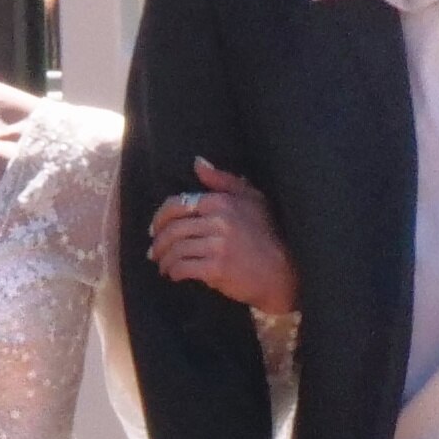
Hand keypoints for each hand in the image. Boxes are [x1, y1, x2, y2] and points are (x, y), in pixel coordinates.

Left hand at [147, 156, 298, 314]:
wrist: (284, 271)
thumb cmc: (269, 234)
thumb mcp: (252, 198)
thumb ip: (223, 181)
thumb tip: (197, 163)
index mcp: (222, 202)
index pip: (177, 205)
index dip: (160, 217)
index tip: (155, 229)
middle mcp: (218, 221)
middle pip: (173, 229)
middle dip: (158, 242)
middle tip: (153, 252)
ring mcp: (217, 245)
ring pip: (176, 249)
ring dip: (164, 259)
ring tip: (163, 266)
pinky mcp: (217, 268)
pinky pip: (183, 267)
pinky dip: (174, 271)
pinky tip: (174, 275)